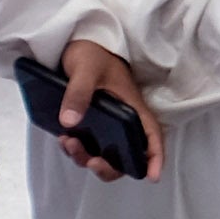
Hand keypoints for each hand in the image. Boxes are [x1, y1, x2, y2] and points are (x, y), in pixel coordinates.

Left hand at [50, 37, 165, 179]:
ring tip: (68, 143)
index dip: (155, 156)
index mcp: (131, 105)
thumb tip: (69, 124)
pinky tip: (64, 138)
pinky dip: (77, 149)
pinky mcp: (90, 123)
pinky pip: (88, 145)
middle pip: (126, 155)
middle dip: (109, 167)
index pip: (151, 134)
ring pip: (104, 154)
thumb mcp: (85, 69)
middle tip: (91, 162)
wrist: (77, 42)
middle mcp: (122, 119)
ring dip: (87, 158)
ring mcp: (106, 123)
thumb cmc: (92, 52)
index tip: (153, 176)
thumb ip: (78, 94)